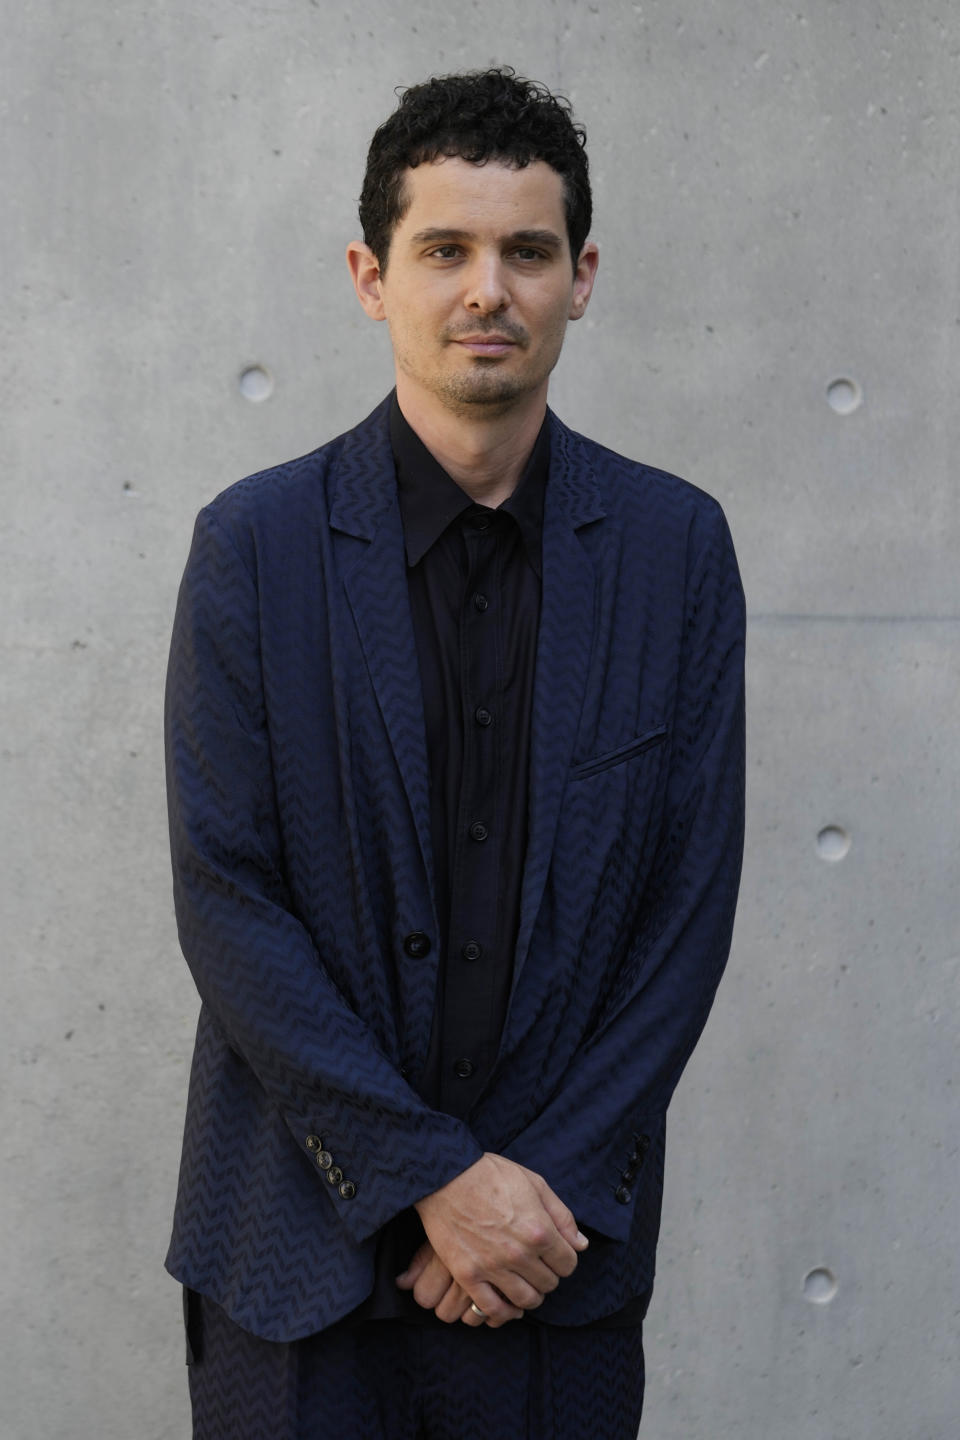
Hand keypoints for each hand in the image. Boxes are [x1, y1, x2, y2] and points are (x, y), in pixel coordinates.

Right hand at [407, 1153, 588, 1327]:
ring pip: (526, 1300)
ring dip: (529, 1294)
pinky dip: (504, 1312)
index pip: (568, 1264)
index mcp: (540, 1230)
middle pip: (549, 1283)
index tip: (554, 1254)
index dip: (564, 1259)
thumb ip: (562, 1216)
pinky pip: (493, 1308)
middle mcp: (520, 1253)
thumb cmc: (492, 1175)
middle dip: (547, 1275)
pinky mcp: (468, 1275)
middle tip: (536, 1265)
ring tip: (523, 1282)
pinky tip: (506, 1302)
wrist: (447, 1176)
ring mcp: (493, 1267)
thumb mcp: (534, 1184)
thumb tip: (581, 1245)